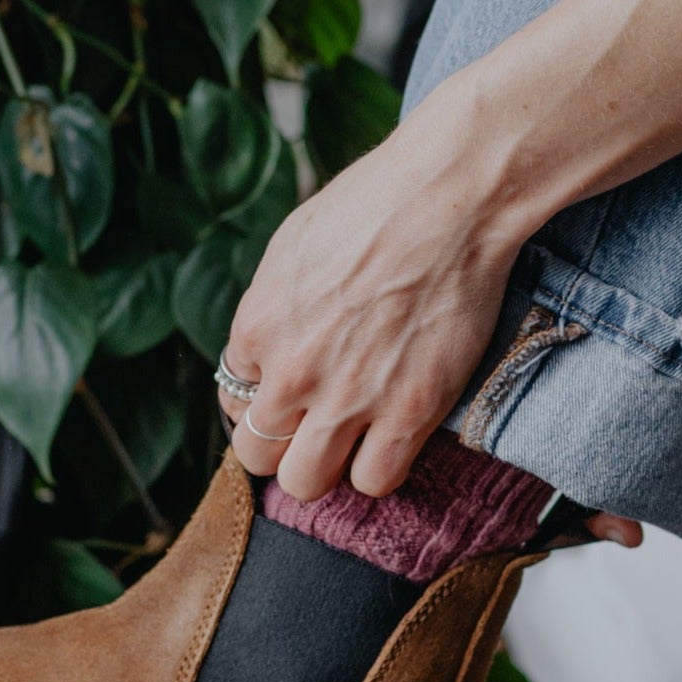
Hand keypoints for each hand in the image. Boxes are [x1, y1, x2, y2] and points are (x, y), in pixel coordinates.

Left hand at [220, 115, 523, 501]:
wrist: (448, 199)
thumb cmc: (373, 206)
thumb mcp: (291, 249)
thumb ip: (272, 308)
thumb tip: (267, 343)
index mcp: (255, 327)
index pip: (233, 396)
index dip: (261, 396)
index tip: (288, 387)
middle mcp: (290, 372)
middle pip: (256, 454)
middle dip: (280, 445)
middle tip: (310, 426)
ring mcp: (348, 398)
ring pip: (305, 482)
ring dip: (322, 468)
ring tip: (347, 442)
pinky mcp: (408, 412)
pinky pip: (373, 482)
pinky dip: (377, 469)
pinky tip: (390, 440)